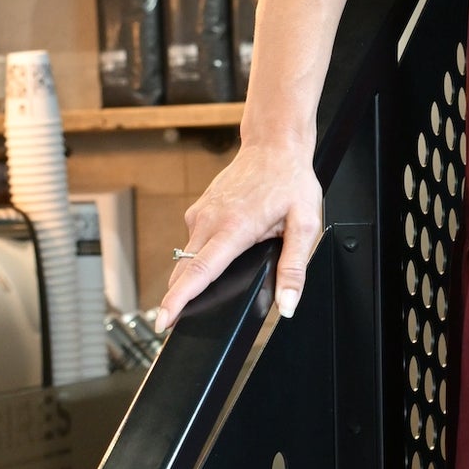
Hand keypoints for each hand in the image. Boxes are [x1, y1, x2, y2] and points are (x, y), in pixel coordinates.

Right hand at [153, 136, 323, 333]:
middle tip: (175, 322)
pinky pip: (193, 241)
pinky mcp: (198, 209)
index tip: (164, 320)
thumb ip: (294, 268)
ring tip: (213, 282)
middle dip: (176, 298)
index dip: (178, 300)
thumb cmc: (290, 180)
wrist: (273, 145)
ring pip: (187, 257)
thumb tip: (287, 304)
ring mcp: (200, 213)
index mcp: (234, 228)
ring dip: (193, 275)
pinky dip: (201, 255)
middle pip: (184, 270)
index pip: (199, 272)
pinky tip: (222, 250)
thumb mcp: (305, 225)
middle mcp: (210, 220)